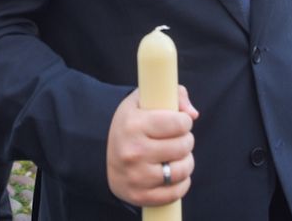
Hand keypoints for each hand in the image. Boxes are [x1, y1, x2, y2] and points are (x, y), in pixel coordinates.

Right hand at [107, 86, 197, 206]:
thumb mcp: (142, 101)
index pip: (178, 123)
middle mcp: (133, 152)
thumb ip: (172, 95)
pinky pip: (176, 192)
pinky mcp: (140, 196)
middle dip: (186, 140)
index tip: (180, 121)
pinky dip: (181, 183)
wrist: (99, 156)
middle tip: (178, 139)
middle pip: (183, 146)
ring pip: (182, 170)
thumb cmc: (129, 125)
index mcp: (133, 124)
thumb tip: (192, 114)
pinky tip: (173, 173)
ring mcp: (136, 176)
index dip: (185, 121)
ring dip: (186, 162)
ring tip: (177, 156)